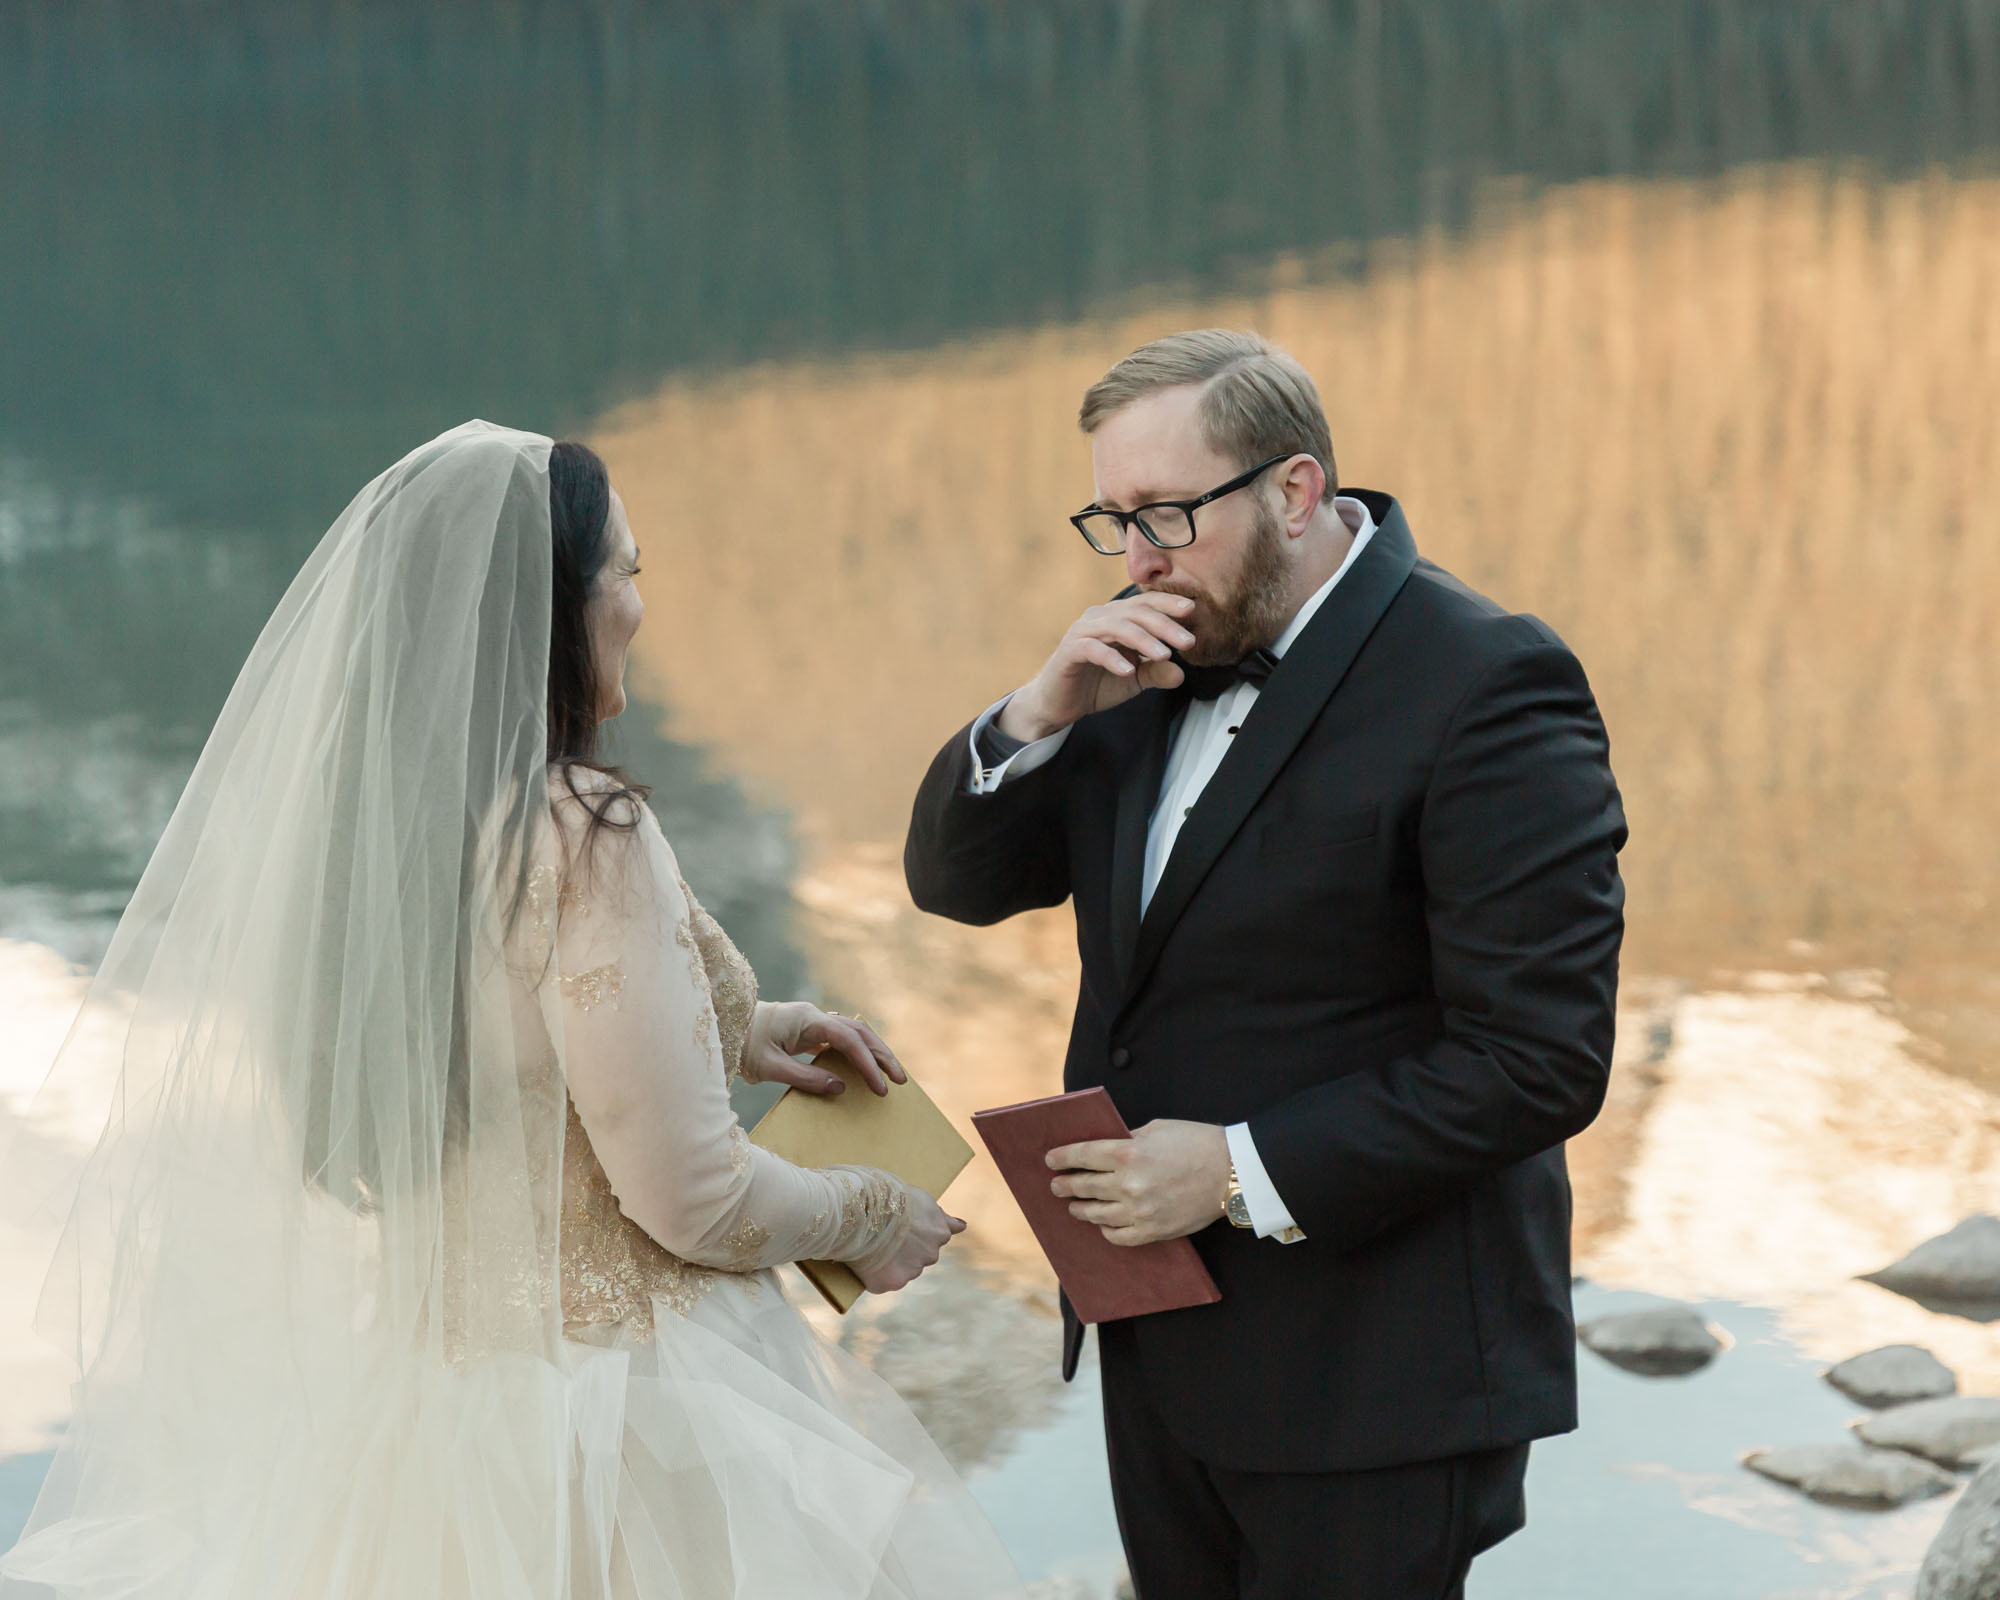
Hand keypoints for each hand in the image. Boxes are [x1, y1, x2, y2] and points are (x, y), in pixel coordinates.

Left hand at [742, 1001, 907, 1096]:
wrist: (721, 1025)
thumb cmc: (740, 1045)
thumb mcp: (769, 1067)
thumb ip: (805, 1077)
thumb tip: (841, 1088)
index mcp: (807, 1020)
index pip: (849, 1040)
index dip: (868, 1064)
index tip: (880, 1088)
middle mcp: (814, 1016)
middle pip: (859, 1032)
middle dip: (882, 1055)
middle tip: (901, 1080)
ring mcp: (812, 1022)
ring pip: (853, 1033)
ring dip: (873, 1052)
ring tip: (890, 1073)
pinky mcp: (807, 1031)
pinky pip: (840, 1040)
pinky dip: (857, 1052)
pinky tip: (865, 1067)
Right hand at [853, 1186, 965, 1293]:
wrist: (868, 1210)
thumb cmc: (892, 1197)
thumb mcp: (922, 1199)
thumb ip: (941, 1217)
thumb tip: (962, 1226)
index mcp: (940, 1232)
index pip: (934, 1239)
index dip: (917, 1234)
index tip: (905, 1230)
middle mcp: (931, 1254)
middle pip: (918, 1256)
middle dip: (904, 1250)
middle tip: (884, 1234)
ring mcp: (913, 1270)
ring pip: (902, 1270)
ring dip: (890, 1262)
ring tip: (872, 1244)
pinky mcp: (894, 1281)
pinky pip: (883, 1281)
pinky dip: (875, 1274)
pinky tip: (865, 1259)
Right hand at [997, 593, 1197, 741]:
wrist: (1059, 704)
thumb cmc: (1097, 684)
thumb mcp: (1134, 679)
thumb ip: (1156, 673)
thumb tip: (1181, 673)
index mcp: (1116, 617)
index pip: (1145, 604)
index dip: (1168, 603)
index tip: (1192, 609)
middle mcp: (1099, 617)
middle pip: (1136, 612)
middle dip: (1164, 625)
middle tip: (1188, 642)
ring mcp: (1082, 632)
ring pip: (1117, 627)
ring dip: (1143, 640)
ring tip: (1164, 655)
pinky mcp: (1069, 651)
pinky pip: (1093, 649)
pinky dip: (1112, 658)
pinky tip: (1129, 671)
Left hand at [1047, 1119, 1229, 1246]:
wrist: (1233, 1171)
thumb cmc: (1196, 1142)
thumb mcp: (1156, 1129)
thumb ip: (1126, 1140)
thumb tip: (1101, 1151)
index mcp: (1128, 1154)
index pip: (1081, 1156)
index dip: (1061, 1158)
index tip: (1050, 1161)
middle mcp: (1129, 1185)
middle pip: (1084, 1187)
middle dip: (1066, 1185)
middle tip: (1057, 1185)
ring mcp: (1140, 1211)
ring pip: (1096, 1214)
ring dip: (1080, 1209)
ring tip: (1074, 1206)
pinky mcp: (1154, 1231)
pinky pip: (1119, 1236)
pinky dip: (1106, 1230)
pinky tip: (1102, 1224)